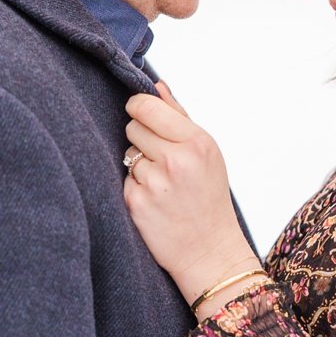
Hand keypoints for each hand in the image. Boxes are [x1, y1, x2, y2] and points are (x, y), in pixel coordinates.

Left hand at [124, 82, 256, 302]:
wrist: (210, 251)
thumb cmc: (209, 197)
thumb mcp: (207, 153)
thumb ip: (180, 116)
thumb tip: (157, 85)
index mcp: (197, 142)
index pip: (146, 106)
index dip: (138, 107)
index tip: (140, 113)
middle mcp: (176, 160)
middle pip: (133, 126)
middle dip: (142, 138)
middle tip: (162, 158)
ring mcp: (155, 183)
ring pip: (128, 154)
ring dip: (140, 165)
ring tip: (163, 184)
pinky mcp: (137, 203)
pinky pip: (125, 179)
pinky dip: (136, 187)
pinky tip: (155, 201)